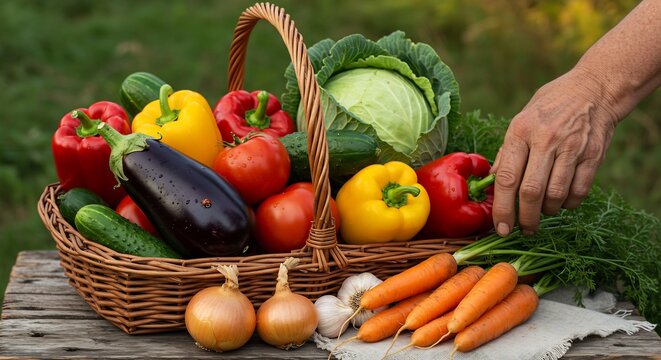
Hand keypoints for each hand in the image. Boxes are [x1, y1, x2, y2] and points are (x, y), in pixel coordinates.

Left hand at [491, 68, 618, 235]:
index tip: (501, 228)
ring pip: (555, 195)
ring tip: (542, 213)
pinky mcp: (593, 155)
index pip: (507, 178)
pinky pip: (578, 191)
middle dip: (525, 219)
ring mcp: (571, 148)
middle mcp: (545, 140)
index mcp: (520, 131)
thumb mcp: (521, 119)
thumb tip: (494, 180)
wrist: (595, 89)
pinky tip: (562, 202)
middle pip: (530, 192)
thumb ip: (508, 150)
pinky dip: (568, 204)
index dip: (502, 208)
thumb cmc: (551, 106)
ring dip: (547, 212)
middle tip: (523, 230)